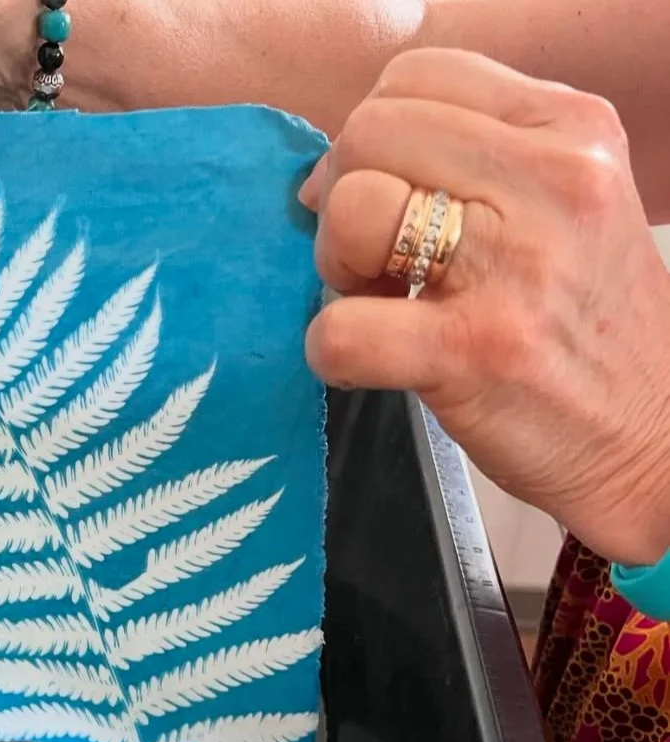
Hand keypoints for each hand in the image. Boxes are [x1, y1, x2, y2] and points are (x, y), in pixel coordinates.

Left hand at [300, 48, 669, 567]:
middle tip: (373, 263)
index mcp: (571, 129)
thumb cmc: (583, 326)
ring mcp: (515, 267)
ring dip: (335, 267)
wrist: (649, 439)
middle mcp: (554, 181)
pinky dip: (330, 352)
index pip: (417, 76)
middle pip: (370, 133)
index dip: (370, 140)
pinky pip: (340, 329)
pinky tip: (370, 364)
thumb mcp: (564, 206)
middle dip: (343, 200)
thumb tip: (333, 169)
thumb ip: (474, 161)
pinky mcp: (475, 352)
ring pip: (352, 211)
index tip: (383, 198)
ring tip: (380, 305)